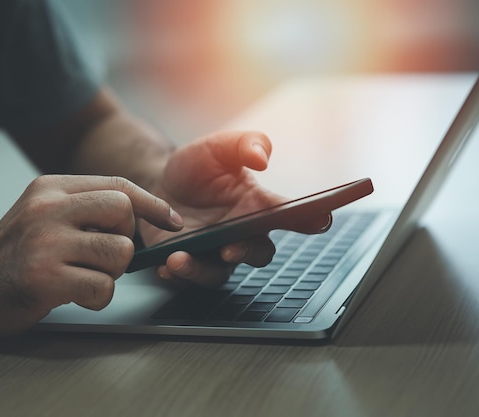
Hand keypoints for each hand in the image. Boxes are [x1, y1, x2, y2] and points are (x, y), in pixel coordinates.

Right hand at [0, 175, 182, 337]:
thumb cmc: (13, 256)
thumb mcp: (43, 215)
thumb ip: (84, 208)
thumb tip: (139, 215)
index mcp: (50, 188)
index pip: (117, 185)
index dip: (152, 204)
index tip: (171, 220)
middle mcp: (48, 208)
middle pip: (123, 211)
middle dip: (126, 239)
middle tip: (103, 256)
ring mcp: (46, 241)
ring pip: (120, 252)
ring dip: (111, 273)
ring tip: (83, 276)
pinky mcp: (45, 277)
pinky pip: (103, 287)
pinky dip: (98, 297)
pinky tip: (74, 295)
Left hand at [138, 131, 330, 287]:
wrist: (157, 182)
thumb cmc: (196, 166)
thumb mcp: (218, 147)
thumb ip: (244, 145)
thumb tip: (262, 158)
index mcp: (257, 205)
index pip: (291, 214)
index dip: (311, 218)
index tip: (321, 220)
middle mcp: (242, 233)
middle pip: (258, 252)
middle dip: (246, 252)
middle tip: (229, 249)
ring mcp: (215, 252)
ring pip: (220, 274)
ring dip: (201, 271)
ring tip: (178, 259)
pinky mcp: (190, 262)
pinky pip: (189, 280)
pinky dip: (177, 276)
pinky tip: (165, 265)